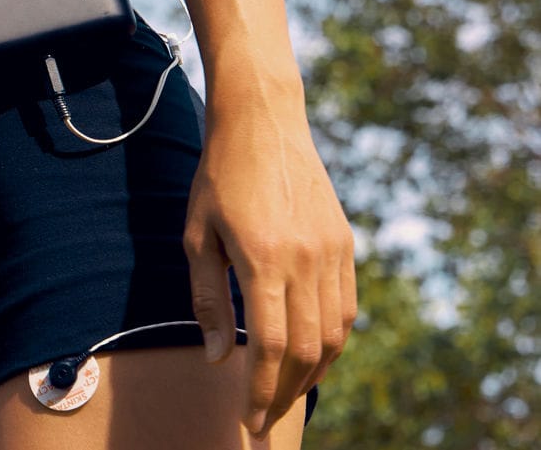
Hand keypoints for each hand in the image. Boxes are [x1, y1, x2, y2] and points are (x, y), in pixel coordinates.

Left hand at [182, 91, 356, 438]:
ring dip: (311, 374)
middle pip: (306, 350)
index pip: (269, 346)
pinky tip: (308, 355)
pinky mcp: (345, 243)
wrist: (263, 122)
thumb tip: (217, 358)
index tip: (248, 421)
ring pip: (334, 336)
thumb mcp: (197, 235)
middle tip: (263, 418)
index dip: (260, 391)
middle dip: (285, 393)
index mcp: (263, 257)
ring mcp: (332, 252)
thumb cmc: (218, 177)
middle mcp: (306, 259)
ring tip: (284, 393)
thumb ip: (207, 299)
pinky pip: (346, 309)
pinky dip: (330, 342)